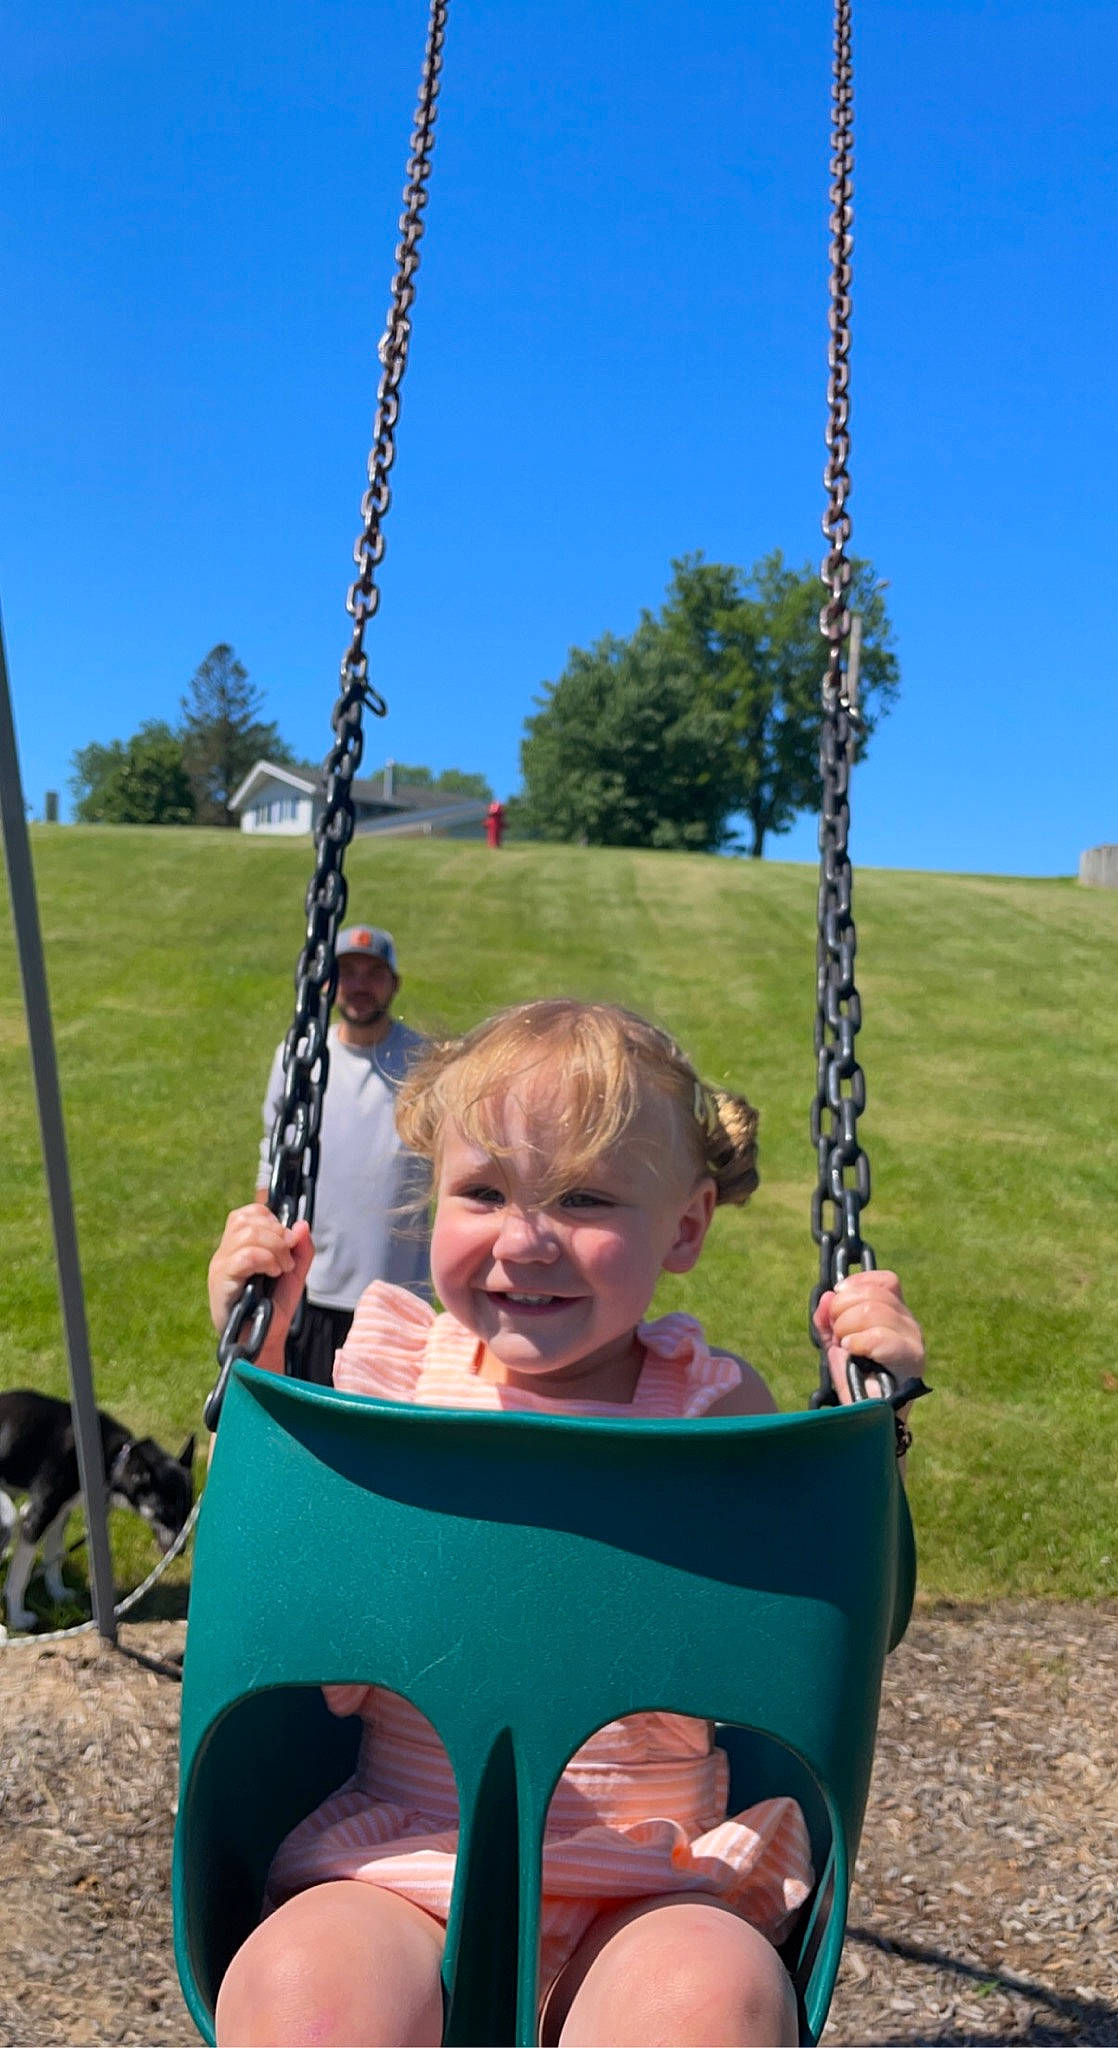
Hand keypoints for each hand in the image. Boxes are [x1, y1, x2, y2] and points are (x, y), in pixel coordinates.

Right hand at [207, 1206, 314, 1366]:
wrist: (263, 1343)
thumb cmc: (273, 1311)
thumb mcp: (294, 1276)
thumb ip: (301, 1250)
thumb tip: (302, 1225)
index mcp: (238, 1248)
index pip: (248, 1213)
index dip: (272, 1220)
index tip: (288, 1242)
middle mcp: (225, 1253)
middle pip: (247, 1220)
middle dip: (277, 1235)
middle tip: (287, 1260)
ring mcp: (220, 1267)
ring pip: (246, 1235)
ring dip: (274, 1249)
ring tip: (281, 1269)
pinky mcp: (220, 1283)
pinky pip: (242, 1257)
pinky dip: (264, 1261)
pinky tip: (272, 1274)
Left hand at [812, 1270, 924, 1407]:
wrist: (871, 1417)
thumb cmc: (858, 1381)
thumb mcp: (837, 1345)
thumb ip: (828, 1321)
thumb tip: (825, 1297)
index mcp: (895, 1315)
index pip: (886, 1281)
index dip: (859, 1282)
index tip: (837, 1296)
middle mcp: (909, 1323)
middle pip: (874, 1294)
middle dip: (843, 1308)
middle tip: (836, 1331)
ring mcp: (913, 1340)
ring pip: (874, 1310)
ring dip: (847, 1327)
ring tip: (845, 1345)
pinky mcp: (911, 1358)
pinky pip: (879, 1336)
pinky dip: (858, 1342)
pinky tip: (853, 1353)